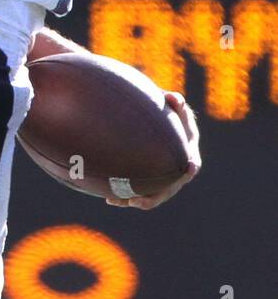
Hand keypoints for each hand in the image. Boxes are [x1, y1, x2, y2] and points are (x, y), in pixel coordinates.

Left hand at [105, 91, 201, 209]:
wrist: (159, 130)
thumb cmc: (170, 118)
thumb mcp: (175, 110)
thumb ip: (176, 104)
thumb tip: (173, 97)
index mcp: (188, 155)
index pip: (191, 165)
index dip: (188, 169)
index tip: (186, 171)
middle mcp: (176, 173)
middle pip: (167, 190)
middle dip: (152, 198)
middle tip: (136, 201)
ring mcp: (163, 181)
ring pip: (150, 197)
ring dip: (133, 201)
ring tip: (114, 201)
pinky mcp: (149, 183)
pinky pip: (137, 194)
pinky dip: (124, 198)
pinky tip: (109, 199)